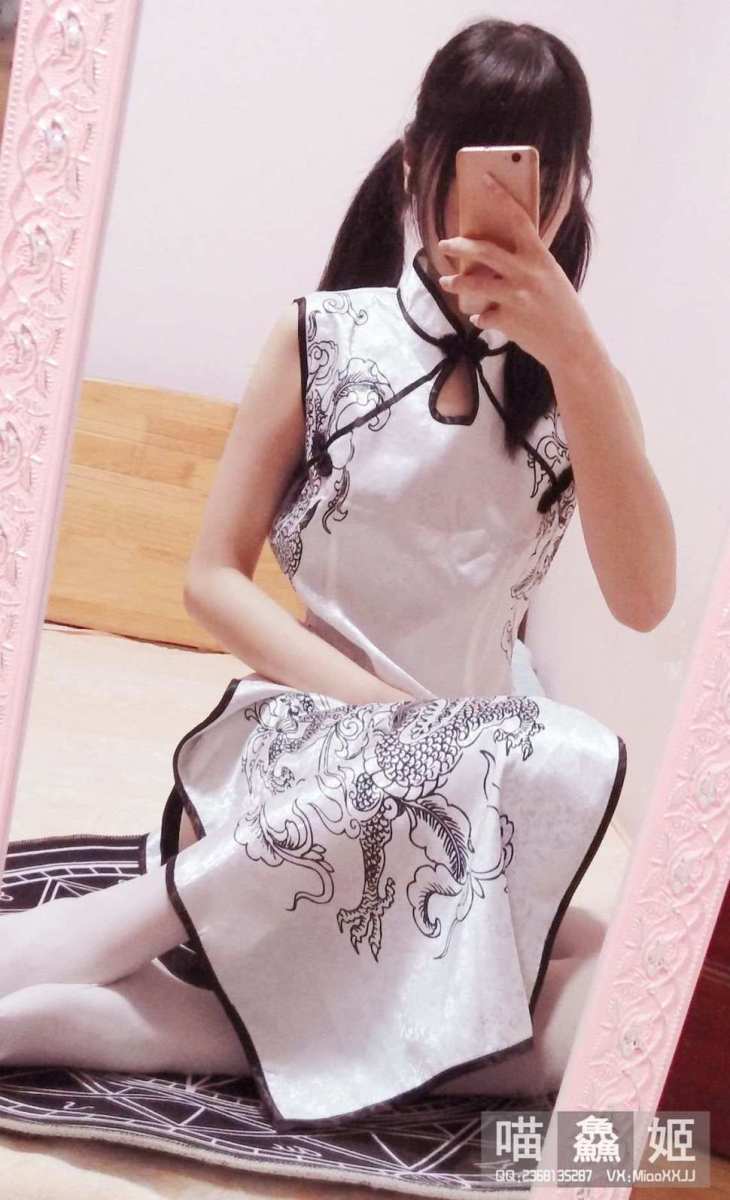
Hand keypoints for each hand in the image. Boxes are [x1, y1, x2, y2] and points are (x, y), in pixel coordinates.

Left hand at [437, 172, 598, 373]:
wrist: (572, 345)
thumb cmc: (561, 308)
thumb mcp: (551, 277)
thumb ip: (528, 263)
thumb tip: (499, 252)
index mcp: (540, 257)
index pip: (518, 218)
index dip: (501, 197)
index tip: (484, 180)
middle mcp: (527, 274)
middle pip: (485, 251)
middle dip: (460, 245)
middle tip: (444, 243)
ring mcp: (515, 298)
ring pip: (474, 285)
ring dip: (457, 283)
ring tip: (447, 282)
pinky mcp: (507, 321)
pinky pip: (483, 315)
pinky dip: (481, 317)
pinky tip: (482, 318)